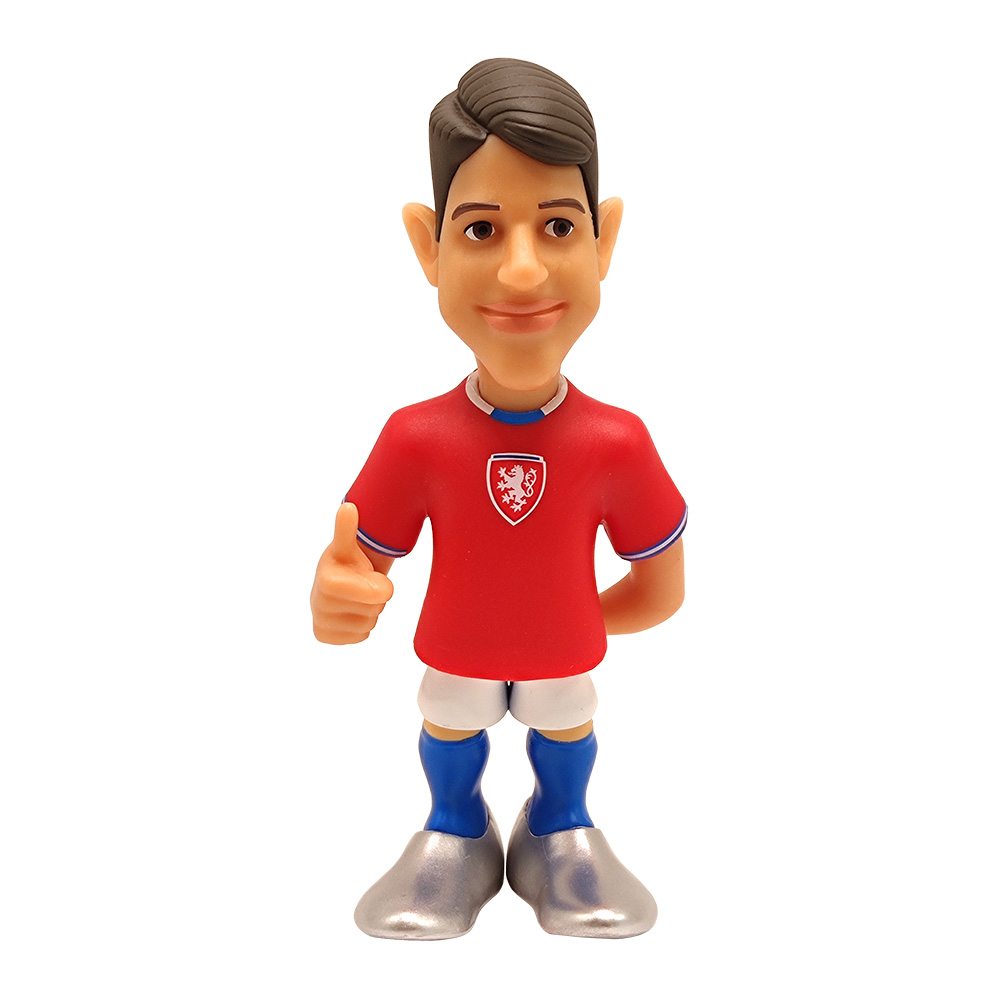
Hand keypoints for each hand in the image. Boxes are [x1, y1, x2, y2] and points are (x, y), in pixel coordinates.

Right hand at [311, 503, 393, 644]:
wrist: (332, 581)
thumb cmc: (345, 561)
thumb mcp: (348, 545)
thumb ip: (348, 529)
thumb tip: (348, 507)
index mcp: (327, 581)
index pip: (379, 594)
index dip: (380, 585)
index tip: (368, 575)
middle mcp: (318, 604)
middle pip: (374, 610)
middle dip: (374, 597)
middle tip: (361, 584)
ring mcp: (320, 622)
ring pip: (368, 625)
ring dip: (368, 611)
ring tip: (354, 597)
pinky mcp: (324, 636)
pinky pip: (360, 636)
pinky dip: (360, 626)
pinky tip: (349, 611)